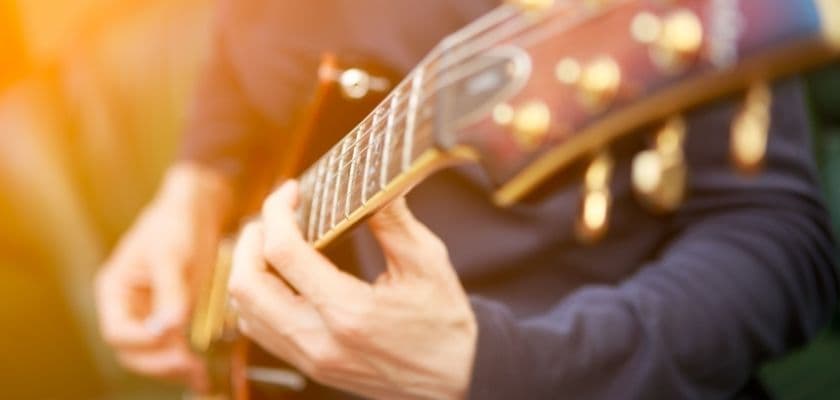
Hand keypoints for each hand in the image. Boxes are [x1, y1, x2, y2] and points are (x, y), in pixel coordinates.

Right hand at [95, 164, 231, 388]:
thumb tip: (168, 328)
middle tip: (192, 368)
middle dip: (160, 363)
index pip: (118, 332)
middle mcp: (127, 307)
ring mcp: (148, 314)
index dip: (144, 343)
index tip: (174, 342)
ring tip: (201, 378)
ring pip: (151, 355)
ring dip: (172, 369)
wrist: (197, 210)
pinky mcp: (170, 317)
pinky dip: (183, 361)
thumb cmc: (176, 224)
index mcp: (114, 290)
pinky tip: (203, 372)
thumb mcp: (172, 255)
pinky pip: (170, 347)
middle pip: (132, 352)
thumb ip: (170, 292)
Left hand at [228, 181, 476, 399]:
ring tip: (269, 241)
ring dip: (248, 268)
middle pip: (247, 284)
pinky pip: (260, 331)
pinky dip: (256, 298)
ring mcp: (311, 358)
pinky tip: (277, 277)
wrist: (457, 379)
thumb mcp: (427, 264)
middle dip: (251, 238)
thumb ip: (393, 221)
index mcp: (350, 311)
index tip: (291, 191)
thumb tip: (371, 181)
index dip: (277, 212)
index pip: (284, 253)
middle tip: (272, 215)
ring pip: (245, 311)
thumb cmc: (444, 323)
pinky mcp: (311, 367)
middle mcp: (320, 340)